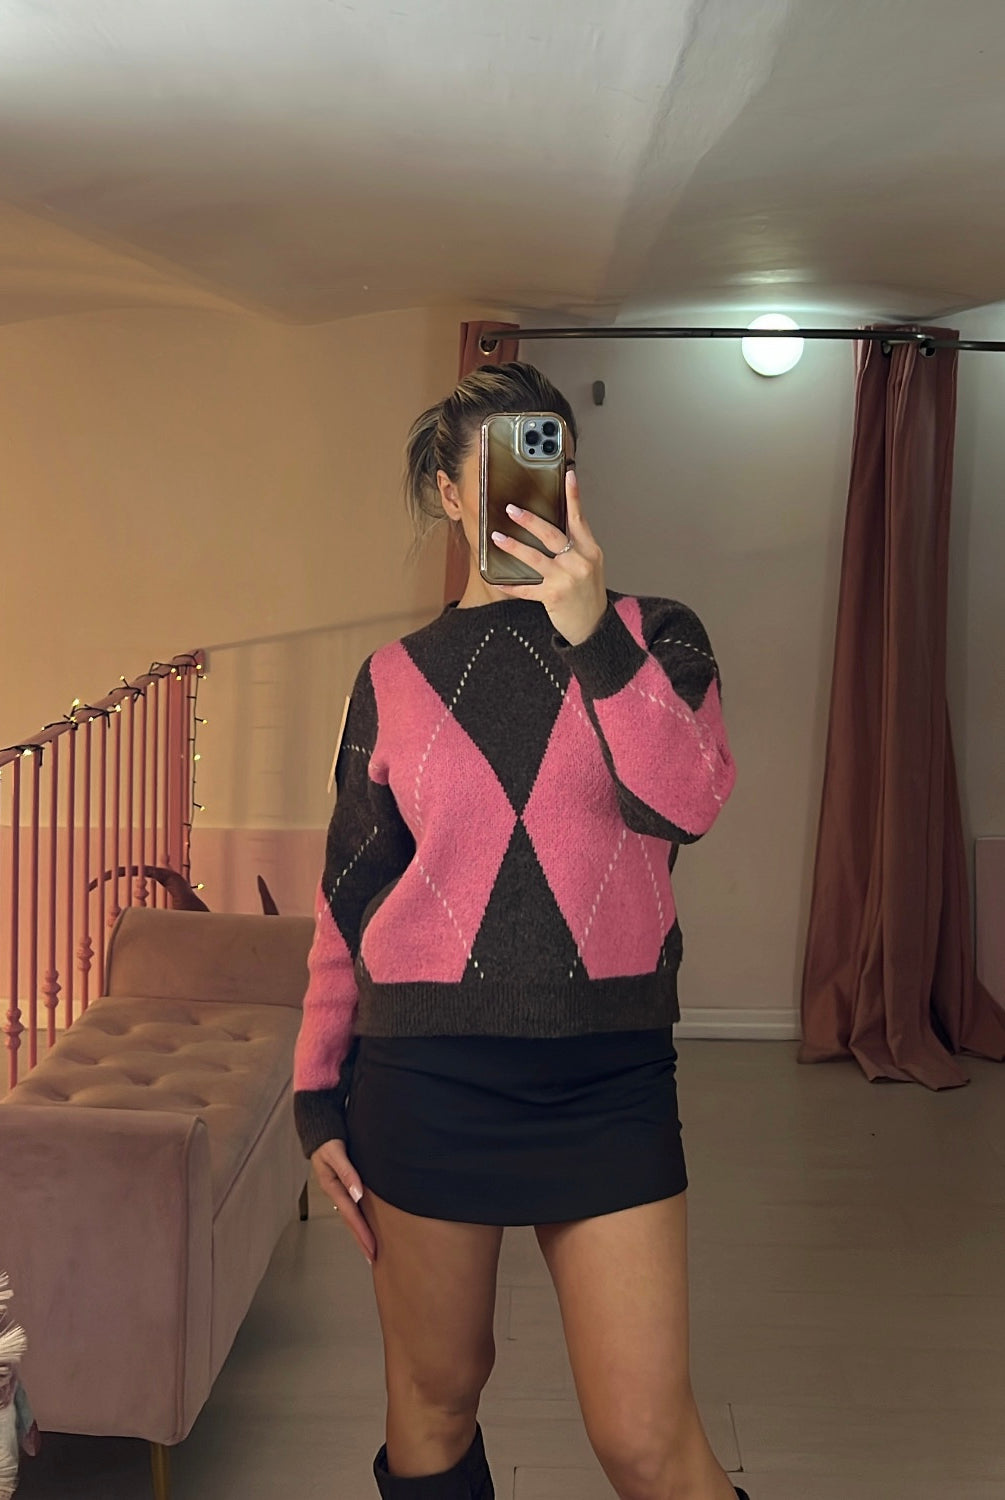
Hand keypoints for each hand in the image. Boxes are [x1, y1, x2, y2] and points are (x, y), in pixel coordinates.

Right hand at [311, 1139, 375, 1265]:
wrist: (320, 1128)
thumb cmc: (327, 1139)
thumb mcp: (335, 1152)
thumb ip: (346, 1171)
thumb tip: (357, 1192)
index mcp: (332, 1186)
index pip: (350, 1214)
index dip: (362, 1232)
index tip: (371, 1248)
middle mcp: (335, 1191)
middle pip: (350, 1220)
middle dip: (361, 1239)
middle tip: (373, 1258)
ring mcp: (339, 1189)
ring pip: (351, 1215)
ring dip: (360, 1232)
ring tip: (370, 1248)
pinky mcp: (343, 1185)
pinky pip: (352, 1206)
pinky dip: (359, 1218)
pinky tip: (365, 1225)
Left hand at [491, 469, 606, 645]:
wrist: (594, 626)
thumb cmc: (589, 594)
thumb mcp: (590, 565)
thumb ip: (576, 546)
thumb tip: (554, 525)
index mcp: (590, 550)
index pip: (580, 518)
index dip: (573, 496)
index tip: (567, 475)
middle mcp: (579, 562)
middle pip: (552, 535)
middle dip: (530, 520)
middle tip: (511, 509)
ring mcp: (566, 580)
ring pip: (536, 558)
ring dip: (514, 546)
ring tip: (497, 538)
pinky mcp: (554, 596)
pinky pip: (527, 588)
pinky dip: (510, 585)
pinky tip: (496, 580)